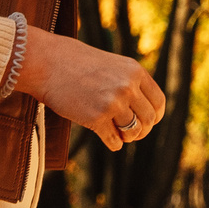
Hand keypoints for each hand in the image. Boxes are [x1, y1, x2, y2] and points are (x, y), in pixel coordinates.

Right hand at [19, 28, 165, 152]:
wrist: (50, 63)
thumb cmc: (79, 64)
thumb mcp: (114, 66)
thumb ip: (131, 84)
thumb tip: (145, 113)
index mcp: (135, 72)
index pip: (159, 102)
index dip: (154, 116)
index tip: (146, 121)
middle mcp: (128, 87)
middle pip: (148, 120)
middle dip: (141, 130)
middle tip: (131, 132)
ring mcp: (113, 103)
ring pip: (133, 132)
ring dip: (127, 137)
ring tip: (119, 134)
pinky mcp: (96, 118)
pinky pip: (114, 140)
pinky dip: (114, 143)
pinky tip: (110, 139)